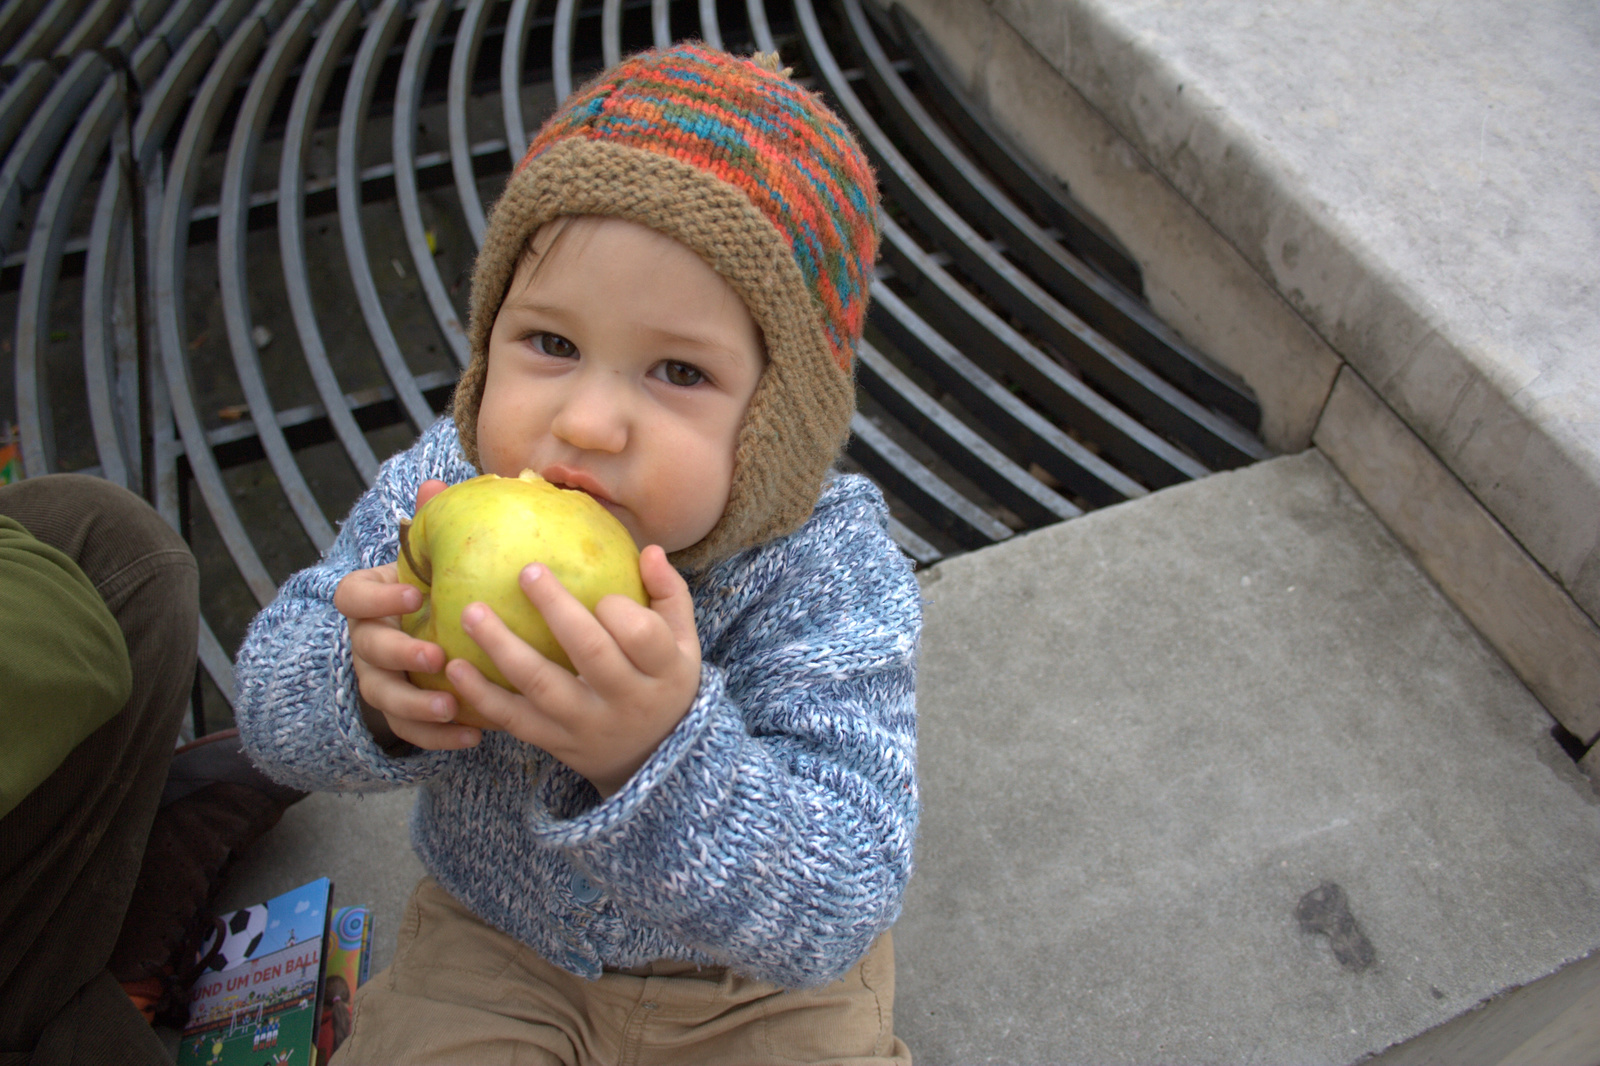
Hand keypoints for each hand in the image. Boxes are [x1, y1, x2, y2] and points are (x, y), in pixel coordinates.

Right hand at [333, 480, 478, 750]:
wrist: (424, 638)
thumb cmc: (432, 589)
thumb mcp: (428, 560)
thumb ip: (428, 525)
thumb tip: (434, 483)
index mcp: (368, 600)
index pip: (352, 596)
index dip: (377, 597)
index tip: (413, 593)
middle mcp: (365, 641)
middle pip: (369, 650)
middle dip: (400, 651)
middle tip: (436, 651)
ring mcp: (377, 679)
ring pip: (384, 696)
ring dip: (416, 702)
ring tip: (451, 705)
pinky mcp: (398, 714)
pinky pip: (409, 731)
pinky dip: (437, 737)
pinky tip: (473, 736)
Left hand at [444, 544, 700, 796]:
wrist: (652, 758)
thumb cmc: (664, 683)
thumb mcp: (685, 644)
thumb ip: (670, 596)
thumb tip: (649, 551)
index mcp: (663, 671)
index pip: (641, 635)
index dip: (618, 608)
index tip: (600, 594)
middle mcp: (626, 701)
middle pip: (589, 652)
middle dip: (556, 609)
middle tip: (526, 572)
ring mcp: (586, 724)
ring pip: (541, 684)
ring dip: (503, 647)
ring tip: (472, 612)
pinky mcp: (555, 741)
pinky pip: (514, 719)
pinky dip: (482, 695)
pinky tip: (456, 667)